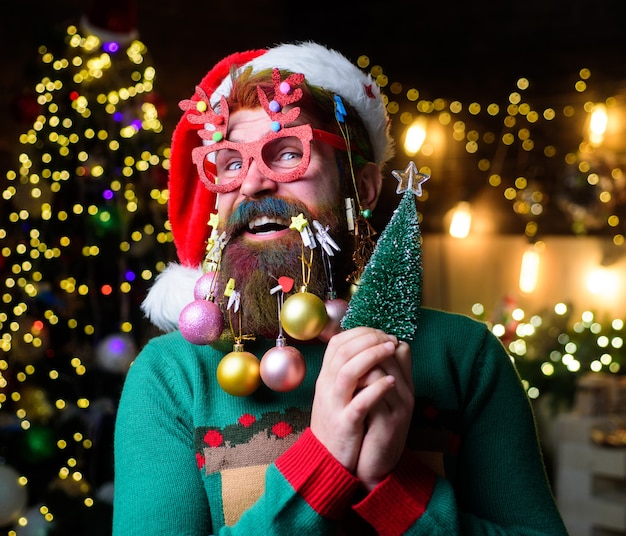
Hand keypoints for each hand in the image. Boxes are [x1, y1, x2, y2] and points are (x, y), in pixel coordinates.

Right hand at [310, 327, 398, 472]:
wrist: (325, 458)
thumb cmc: (338, 422)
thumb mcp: (337, 393)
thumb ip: (348, 371)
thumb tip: (368, 346)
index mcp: (325, 377)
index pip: (337, 343)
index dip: (359, 332)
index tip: (379, 332)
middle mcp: (326, 386)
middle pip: (343, 351)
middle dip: (368, 339)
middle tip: (389, 338)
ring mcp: (334, 404)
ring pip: (348, 371)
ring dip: (372, 356)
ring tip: (391, 349)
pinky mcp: (344, 424)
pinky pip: (359, 402)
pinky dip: (376, 388)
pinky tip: (390, 381)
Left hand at [356, 341, 413, 490]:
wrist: (376, 464)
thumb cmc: (375, 427)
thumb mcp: (381, 398)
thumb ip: (379, 374)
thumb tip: (367, 346)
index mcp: (406, 385)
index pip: (400, 349)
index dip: (376, 341)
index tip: (358, 343)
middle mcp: (407, 394)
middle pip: (389, 357)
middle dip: (365, 349)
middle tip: (348, 351)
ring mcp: (399, 408)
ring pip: (380, 373)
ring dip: (359, 367)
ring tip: (345, 368)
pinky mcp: (387, 424)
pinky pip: (373, 397)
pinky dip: (358, 388)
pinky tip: (347, 388)